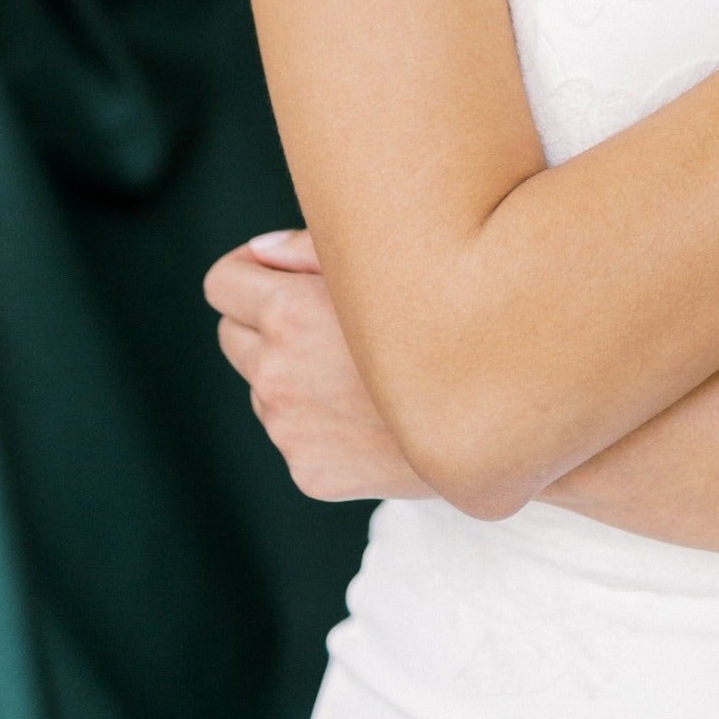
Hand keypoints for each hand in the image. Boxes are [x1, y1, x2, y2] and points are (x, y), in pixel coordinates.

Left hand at [202, 229, 434, 500]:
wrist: (497, 416)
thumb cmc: (447, 319)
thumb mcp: (386, 263)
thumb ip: (309, 247)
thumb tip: (259, 251)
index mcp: (287, 313)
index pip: (221, 283)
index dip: (247, 273)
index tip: (273, 276)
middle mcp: (276, 374)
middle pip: (231, 335)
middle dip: (264, 324)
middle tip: (322, 323)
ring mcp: (289, 429)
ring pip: (262, 386)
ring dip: (292, 374)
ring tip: (358, 372)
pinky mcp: (307, 471)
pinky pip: (293, 432)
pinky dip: (319, 421)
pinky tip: (370, 414)